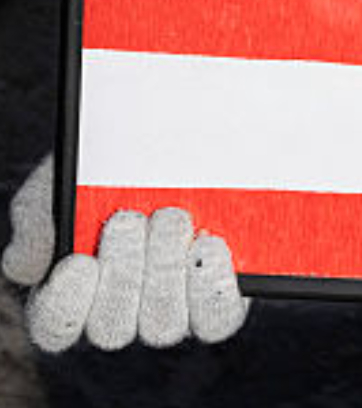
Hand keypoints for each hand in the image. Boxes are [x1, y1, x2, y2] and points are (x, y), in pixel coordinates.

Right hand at [3, 158, 247, 352]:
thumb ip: (38, 221)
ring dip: (165, 272)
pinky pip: (216, 319)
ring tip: (171, 218)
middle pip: (111, 329)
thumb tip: (29, 267)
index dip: (66, 304)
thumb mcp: (63, 184)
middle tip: (130, 219)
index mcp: (69, 294)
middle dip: (123, 274)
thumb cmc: (109, 171)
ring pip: (163, 326)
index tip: (79, 261)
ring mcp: (170, 311)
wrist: (180, 147)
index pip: (55, 328)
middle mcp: (119, 313)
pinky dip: (212, 285)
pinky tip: (208, 244)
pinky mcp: (215, 302)